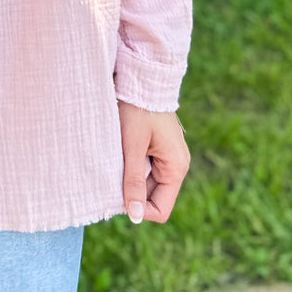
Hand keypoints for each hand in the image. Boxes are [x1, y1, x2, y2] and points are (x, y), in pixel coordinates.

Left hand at [117, 99, 189, 223]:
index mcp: (176, 167)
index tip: (118, 193)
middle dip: (133, 190)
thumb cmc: (137, 108)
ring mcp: (169, 156)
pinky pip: (146, 167)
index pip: (161, 209)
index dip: (139, 209)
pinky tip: (123, 150)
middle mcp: (177, 165)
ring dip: (131, 176)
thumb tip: (135, 215)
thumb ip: (133, 180)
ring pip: (147, 182)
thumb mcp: (132, 145)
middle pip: (153, 196)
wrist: (142, 76)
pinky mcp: (160, 147)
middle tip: (114, 170)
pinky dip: (132, 164)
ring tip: (119, 156)